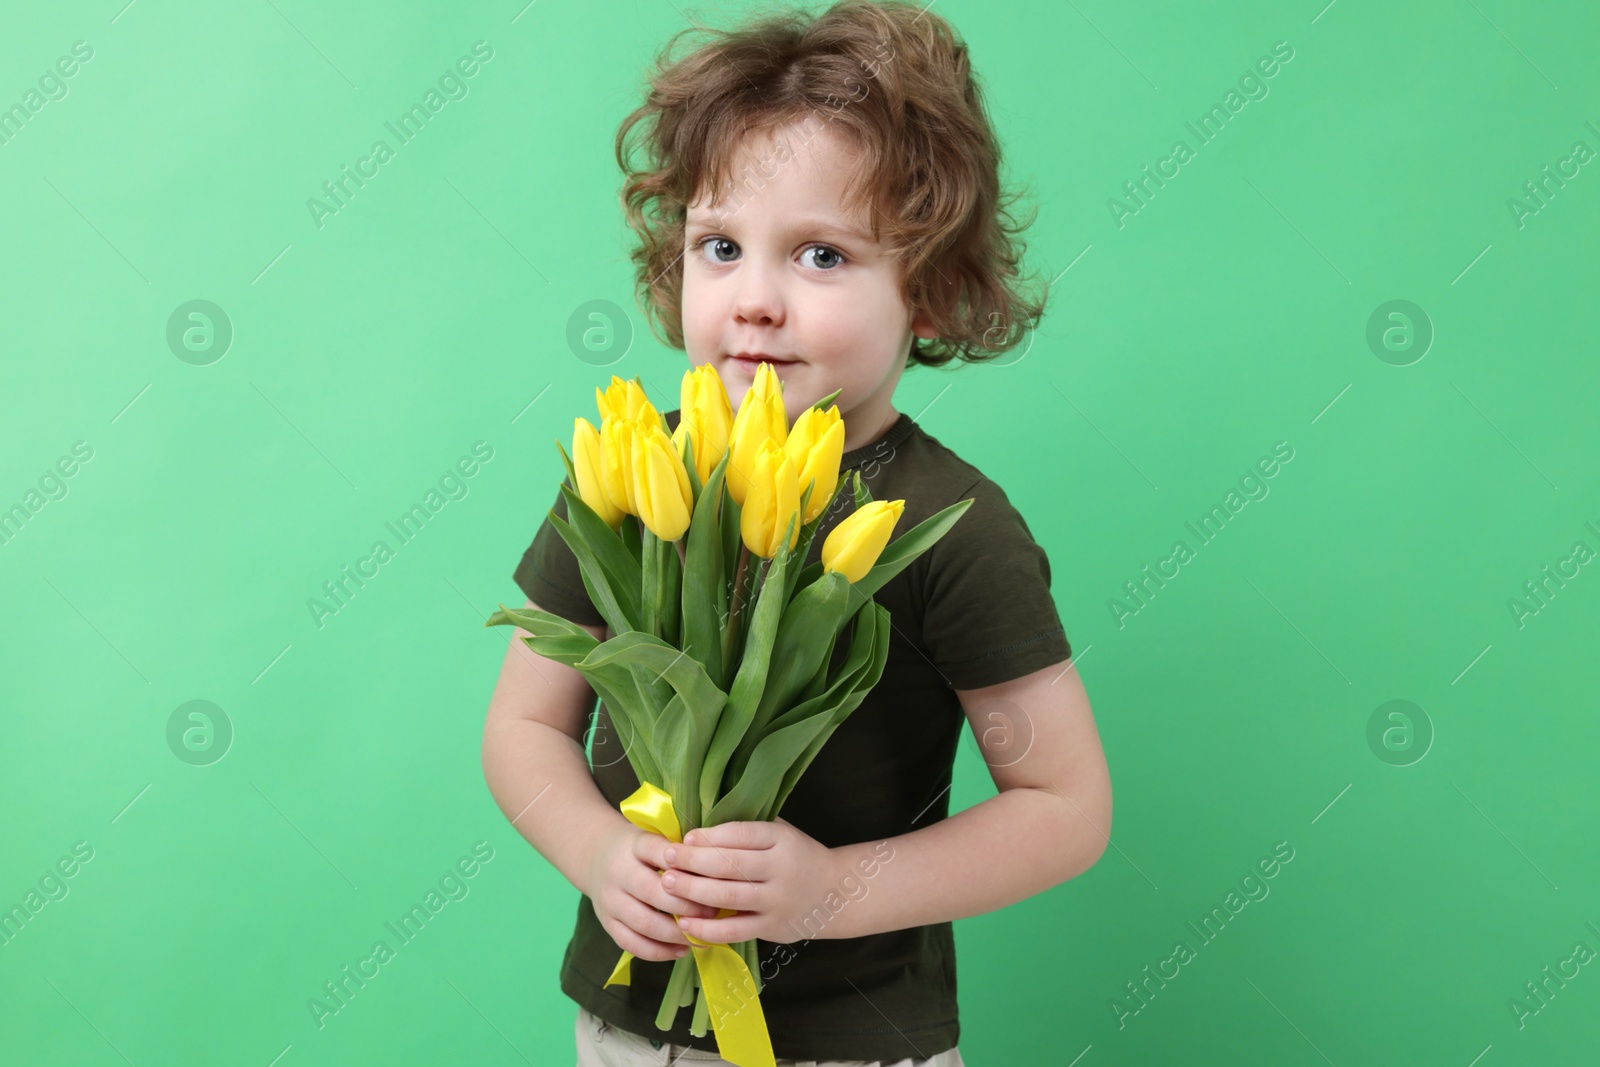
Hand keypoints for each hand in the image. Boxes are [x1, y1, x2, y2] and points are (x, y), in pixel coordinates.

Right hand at [585, 822, 722, 962]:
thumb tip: (718, 871)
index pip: (660, 852)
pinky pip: (632, 944)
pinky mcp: (606, 923)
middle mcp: (618, 871)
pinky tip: (682, 950)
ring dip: (677, 934)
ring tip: (702, 937)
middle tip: (714, 912)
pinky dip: (659, 952)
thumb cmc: (639, 849)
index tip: (714, 878)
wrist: (595, 854)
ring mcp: (610, 900)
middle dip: (688, 906)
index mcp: (634, 844)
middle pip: (653, 893)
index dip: (686, 866)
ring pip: (645, 923)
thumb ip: (680, 850)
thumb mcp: (655, 836)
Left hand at [661, 817, 841, 944]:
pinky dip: (707, 929)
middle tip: (666, 857)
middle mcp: (779, 869)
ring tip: (667, 883)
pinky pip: (734, 930)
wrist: (834, 894)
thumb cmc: (797, 857)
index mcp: (781, 840)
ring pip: (727, 896)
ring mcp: (775, 901)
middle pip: (729, 865)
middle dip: (692, 861)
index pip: (741, 835)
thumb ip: (748, 830)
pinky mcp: (771, 927)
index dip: (710, 836)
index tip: (686, 837)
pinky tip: (684, 923)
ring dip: (693, 890)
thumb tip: (699, 825)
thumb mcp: (781, 833)